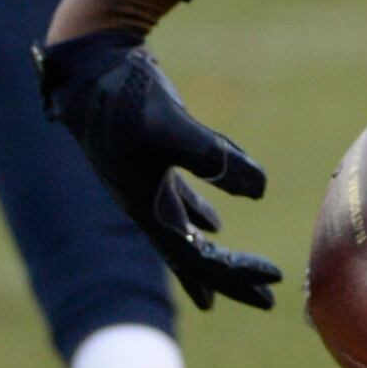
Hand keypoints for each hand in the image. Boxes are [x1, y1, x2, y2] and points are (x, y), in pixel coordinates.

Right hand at [34, 30, 279, 311]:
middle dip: (230, 281)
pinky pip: (178, 201)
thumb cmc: (126, 99)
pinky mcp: (150, 161)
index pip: (199, 259)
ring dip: (213, 255)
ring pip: (185, 234)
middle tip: (268, 300)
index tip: (276, 279)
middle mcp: (146, 206)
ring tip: (236, 275)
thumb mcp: (173, 128)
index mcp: (150, 210)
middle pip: (192, 259)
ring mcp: (146, 185)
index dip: (237, 274)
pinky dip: (199, 215)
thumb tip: (260, 189)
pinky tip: (215, 222)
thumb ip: (217, 158)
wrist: (90, 67)